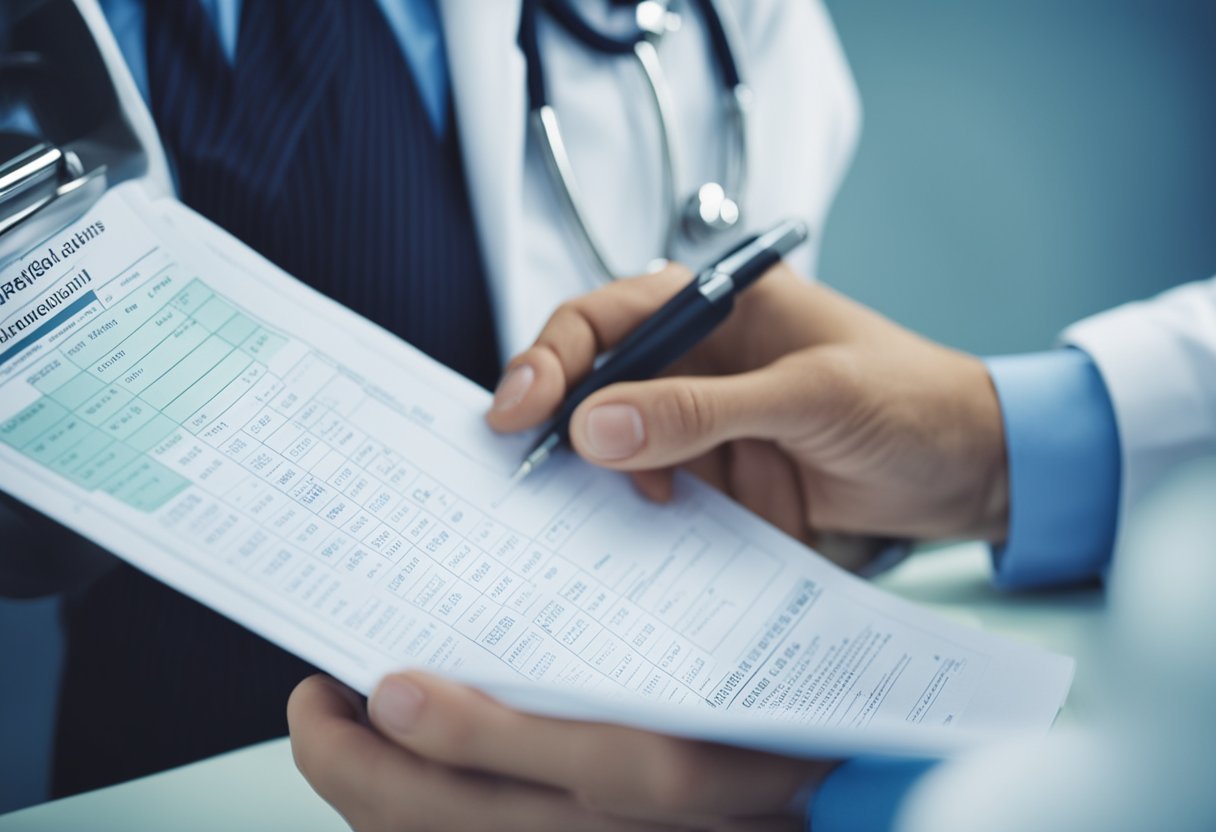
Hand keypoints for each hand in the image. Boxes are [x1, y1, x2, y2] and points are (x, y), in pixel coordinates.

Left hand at [288, 672, 829, 831]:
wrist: (829, 808)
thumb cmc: (801, 723)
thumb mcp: (766, 663)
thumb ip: (675, 628)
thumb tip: (558, 581)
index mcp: (707, 765)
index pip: (595, 766)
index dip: (480, 736)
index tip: (395, 685)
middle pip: (495, 830)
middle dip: (378, 781)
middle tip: (318, 713)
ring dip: (379, 811)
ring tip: (335, 741)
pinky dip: (416, 830)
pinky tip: (384, 788)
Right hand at [487, 265, 1008, 550]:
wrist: (973, 469)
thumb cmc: (910, 399)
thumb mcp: (808, 396)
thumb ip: (702, 409)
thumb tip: (597, 424)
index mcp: (719, 307)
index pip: (607, 318)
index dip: (551, 358)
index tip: (518, 409)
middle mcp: (700, 359)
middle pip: (596, 380)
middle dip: (557, 422)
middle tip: (526, 470)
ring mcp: (705, 421)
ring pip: (616, 443)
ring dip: (597, 475)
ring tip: (600, 507)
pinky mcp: (719, 475)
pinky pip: (655, 492)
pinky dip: (635, 512)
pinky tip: (640, 530)